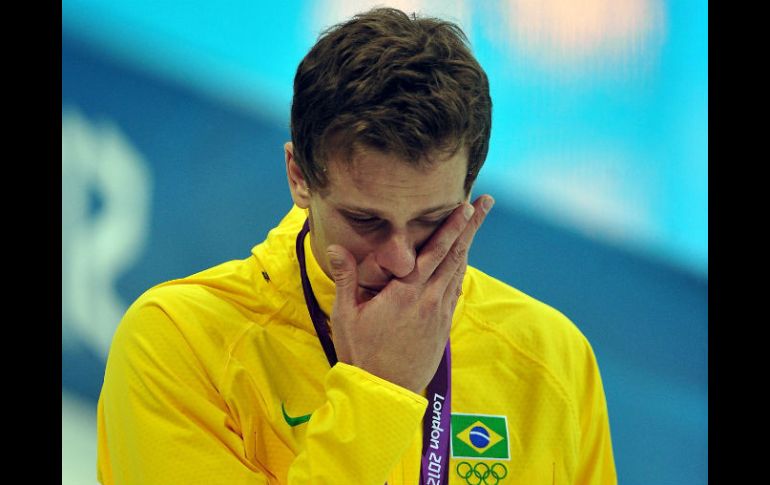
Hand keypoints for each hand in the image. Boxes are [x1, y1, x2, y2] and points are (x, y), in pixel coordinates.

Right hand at [325, 195, 493, 392]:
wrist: (383, 391)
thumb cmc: (362, 353)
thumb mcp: (347, 315)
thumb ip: (346, 278)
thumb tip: (336, 247)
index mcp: (407, 294)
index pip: (434, 252)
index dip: (452, 227)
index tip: (466, 206)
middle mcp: (429, 300)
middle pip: (455, 256)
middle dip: (470, 227)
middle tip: (486, 203)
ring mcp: (439, 314)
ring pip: (458, 271)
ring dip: (468, 245)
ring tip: (475, 224)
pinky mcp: (442, 326)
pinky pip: (454, 290)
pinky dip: (460, 270)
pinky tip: (461, 261)